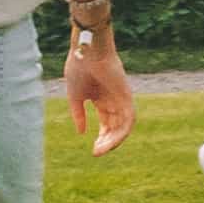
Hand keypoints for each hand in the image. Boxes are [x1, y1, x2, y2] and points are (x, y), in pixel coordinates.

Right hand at [66, 31, 133, 152]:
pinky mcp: (126, 96)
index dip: (101, 137)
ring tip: (101, 150)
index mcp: (101, 98)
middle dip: (107, 141)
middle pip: (115, 126)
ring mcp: (121, 98)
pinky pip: (129, 119)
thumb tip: (81, 132)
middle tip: (97, 152)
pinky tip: (111, 141)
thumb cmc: (78, 67)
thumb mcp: (75, 96)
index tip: (93, 150)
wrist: (86, 50)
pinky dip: (122, 132)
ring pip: (123, 126)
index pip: (106, 123)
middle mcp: (113, 100)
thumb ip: (78, 114)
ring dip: (114, 140)